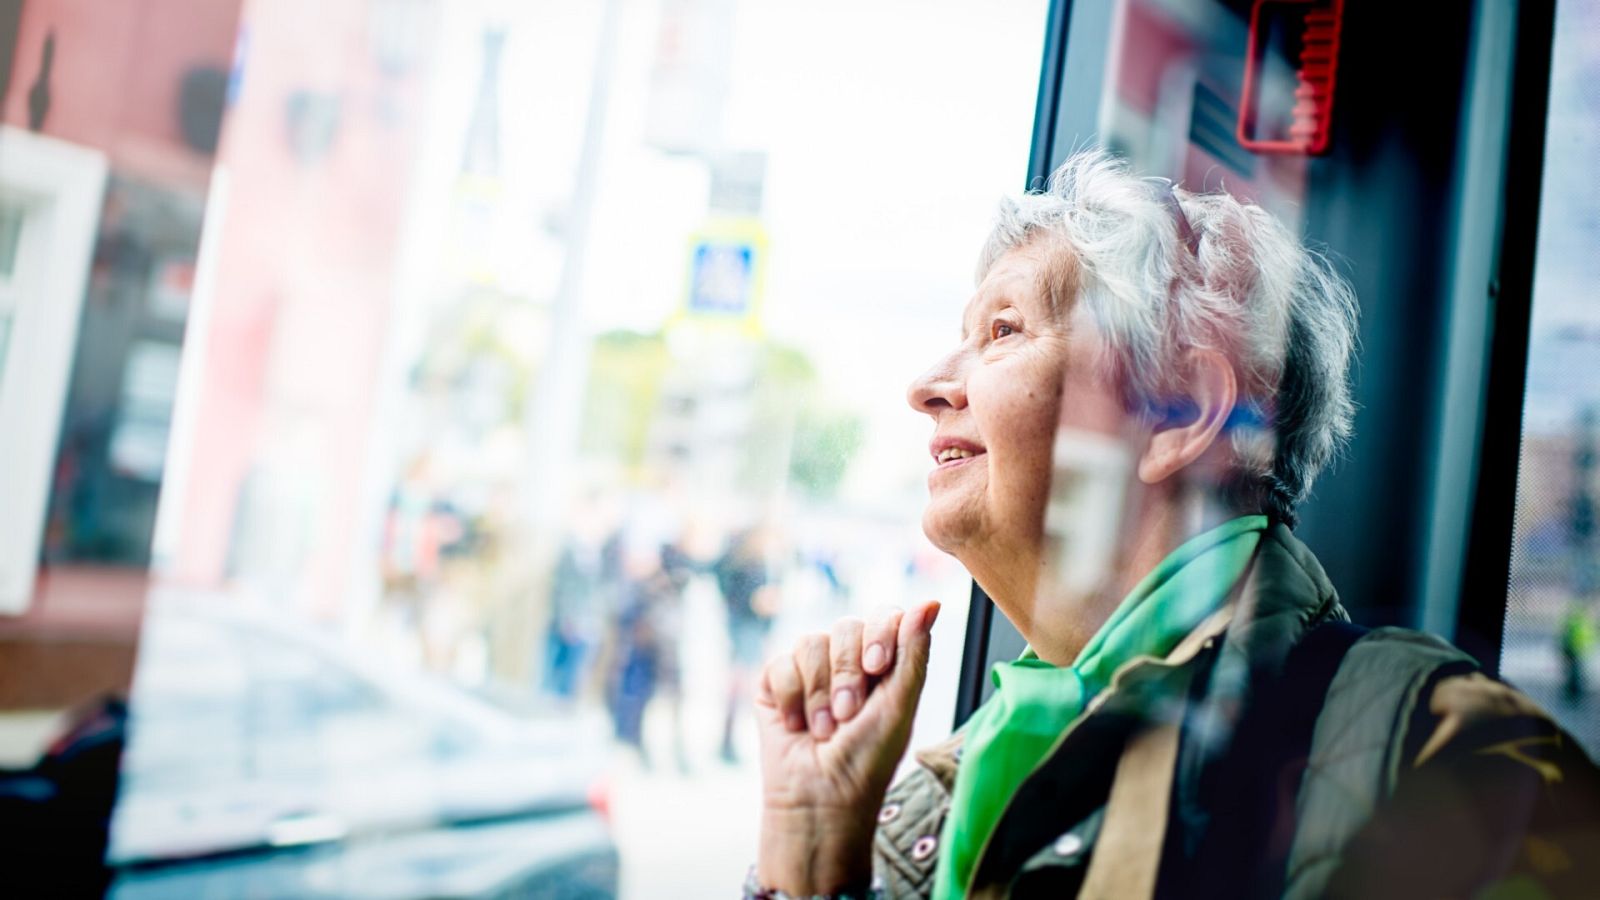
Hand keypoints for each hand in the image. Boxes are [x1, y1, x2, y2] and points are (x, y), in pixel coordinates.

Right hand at [754, 600, 940, 893]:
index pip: (883, 616)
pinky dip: (790, 697)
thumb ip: (914, 652)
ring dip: (818, 692)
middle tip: (848, 714)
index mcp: (884, 663)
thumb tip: (932, 601)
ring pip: (810, 643)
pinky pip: (779, 663)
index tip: (875, 666)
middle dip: (846, 674)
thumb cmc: (868, 760)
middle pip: (845, 627)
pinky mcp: (775, 683)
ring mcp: (810, 671)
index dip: (878, 633)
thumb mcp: (900, 705)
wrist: (820, 798)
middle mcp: (847, 661)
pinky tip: (796, 725)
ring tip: (824, 729)